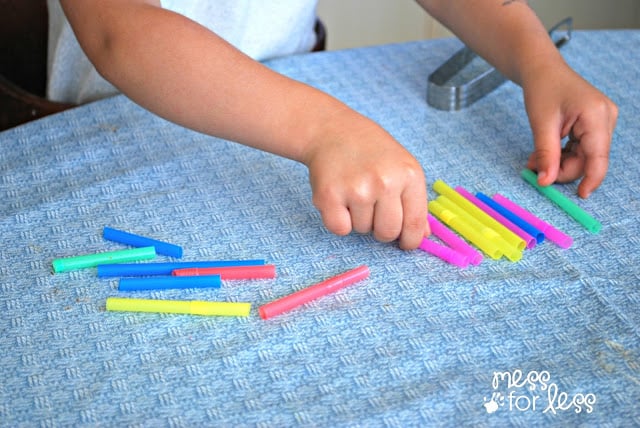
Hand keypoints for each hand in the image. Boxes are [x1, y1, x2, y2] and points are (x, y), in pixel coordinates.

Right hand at [303, 107, 428, 249]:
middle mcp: (385, 182)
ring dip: (358, 219)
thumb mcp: (402, 166)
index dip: (410, 239)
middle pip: (388, 232)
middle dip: (381, 229)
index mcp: (409, 174)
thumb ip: (414, 200)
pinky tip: (339, 199)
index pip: (415, 223)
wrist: (332, 130)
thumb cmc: (370, 150)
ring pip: (362, 230)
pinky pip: (340, 228)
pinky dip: (338, 221)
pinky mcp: (330, 195)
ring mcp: (357, 189)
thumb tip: (422, 235)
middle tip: (373, 210)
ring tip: (354, 192)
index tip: (405, 243)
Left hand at [524, 64, 617, 197]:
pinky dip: (561, 155)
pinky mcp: (594, 125)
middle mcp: (606, 118)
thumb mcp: (541, 124)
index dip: (591, 179)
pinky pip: (580, 149)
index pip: (599, 157)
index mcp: (596, 115)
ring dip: (558, 163)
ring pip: (583, 157)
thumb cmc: (542, 89)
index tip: (580, 196)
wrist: (542, 69)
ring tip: (534, 160)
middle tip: (534, 169)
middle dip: (561, 169)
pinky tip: (544, 154)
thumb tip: (546, 182)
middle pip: (589, 159)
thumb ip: (546, 155)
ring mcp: (602, 121)